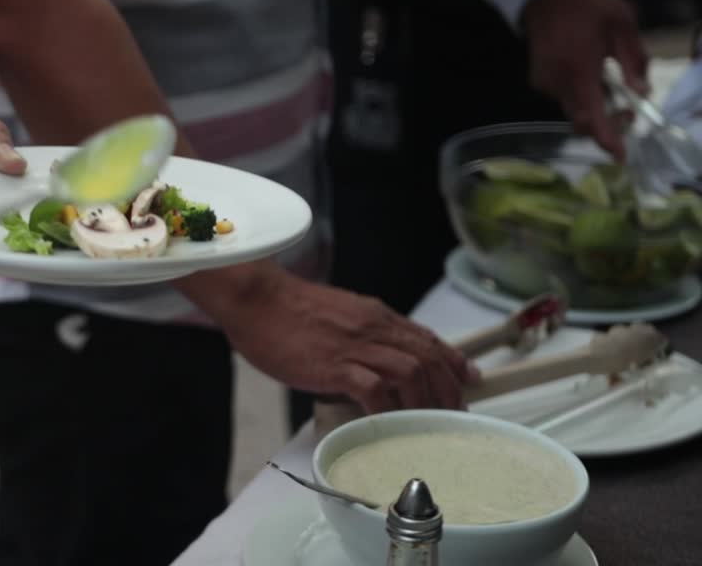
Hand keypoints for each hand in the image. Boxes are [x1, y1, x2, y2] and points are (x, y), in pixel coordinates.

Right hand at [207, 267, 476, 411]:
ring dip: (425, 400)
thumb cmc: (285, 309)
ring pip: (411, 372)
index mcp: (374, 315)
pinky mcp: (333, 365)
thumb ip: (357, 331)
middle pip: (427, 357)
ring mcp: (354, 346)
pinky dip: (386, 408)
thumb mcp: (335, 313)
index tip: (466, 378)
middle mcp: (372, 328)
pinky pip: (373, 389)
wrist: (255, 298)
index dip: (452, 360)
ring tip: (427, 422)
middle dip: (448, 388)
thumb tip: (369, 357)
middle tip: (453, 412)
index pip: (425, 338)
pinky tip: (386, 423)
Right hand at [523, 0, 647, 160]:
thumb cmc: (588, 5)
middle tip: (628, 111)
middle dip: (606, 125)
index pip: (594, 115)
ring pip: (574, 109)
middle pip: (583, 120)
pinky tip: (587, 73)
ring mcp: (546, 83)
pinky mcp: (539, 80)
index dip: (607, 139)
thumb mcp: (622, 24)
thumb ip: (634, 61)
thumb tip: (642, 91)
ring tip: (607, 82)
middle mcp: (559, 83)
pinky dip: (580, 94)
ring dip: (594, 106)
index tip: (620, 156)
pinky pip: (563, 97)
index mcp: (581, 70)